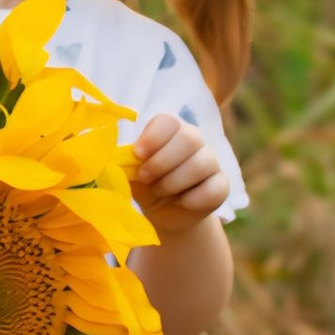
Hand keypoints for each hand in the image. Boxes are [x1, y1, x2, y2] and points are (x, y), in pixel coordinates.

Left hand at [129, 111, 231, 233]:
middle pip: (188, 138)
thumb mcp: (130, 171)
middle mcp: (193, 140)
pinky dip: (193, 199)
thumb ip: (124, 161)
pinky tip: (181, 203)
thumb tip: (114, 157)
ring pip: (202, 163)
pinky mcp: (221, 186)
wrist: (163, 213)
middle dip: (162, 162)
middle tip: (145, 177)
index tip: (138, 154)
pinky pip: (215, 188)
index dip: (153, 137)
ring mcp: (210, 162)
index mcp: (170, 130)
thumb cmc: (144, 184)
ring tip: (158, 191)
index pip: (168, 121)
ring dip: (174, 181)